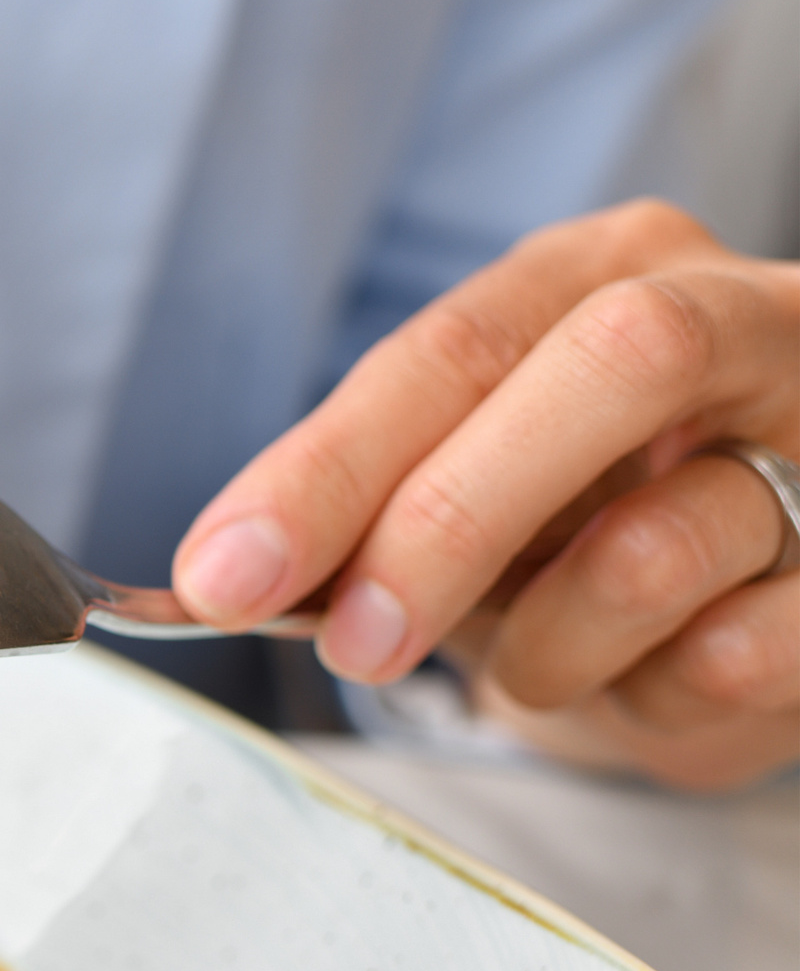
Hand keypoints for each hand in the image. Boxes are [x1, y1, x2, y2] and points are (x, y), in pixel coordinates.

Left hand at [172, 200, 799, 789]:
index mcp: (603, 274)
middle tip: (356, 643)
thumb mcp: (474, 494)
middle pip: (603, 369)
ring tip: (542, 659)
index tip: (224, 576)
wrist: (757, 617)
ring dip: (552, 647)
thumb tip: (230, 573)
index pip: (453, 350)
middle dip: (447, 525)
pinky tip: (664, 674)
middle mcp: (741, 314)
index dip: (330, 467)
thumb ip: (371, 509)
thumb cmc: (592, 531)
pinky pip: (741, 656)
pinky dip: (662, 696)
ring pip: (661, 543)